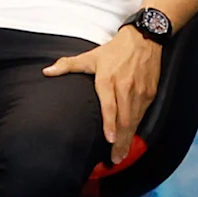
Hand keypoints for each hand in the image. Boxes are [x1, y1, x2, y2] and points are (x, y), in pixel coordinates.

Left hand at [43, 27, 163, 152]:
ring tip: (122, 154)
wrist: (145, 38)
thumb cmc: (115, 50)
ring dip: (129, 139)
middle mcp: (126, 87)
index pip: (110, 105)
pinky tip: (131, 139)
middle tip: (114, 158)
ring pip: (135, 119)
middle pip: (124, 119)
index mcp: (108, 79)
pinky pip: (143, 114)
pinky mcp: (150, 93)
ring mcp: (140, 91)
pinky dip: (137, 128)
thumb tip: (46, 72)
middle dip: (120, 141)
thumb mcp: (91, 56)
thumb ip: (68, 65)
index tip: (109, 139)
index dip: (110, 124)